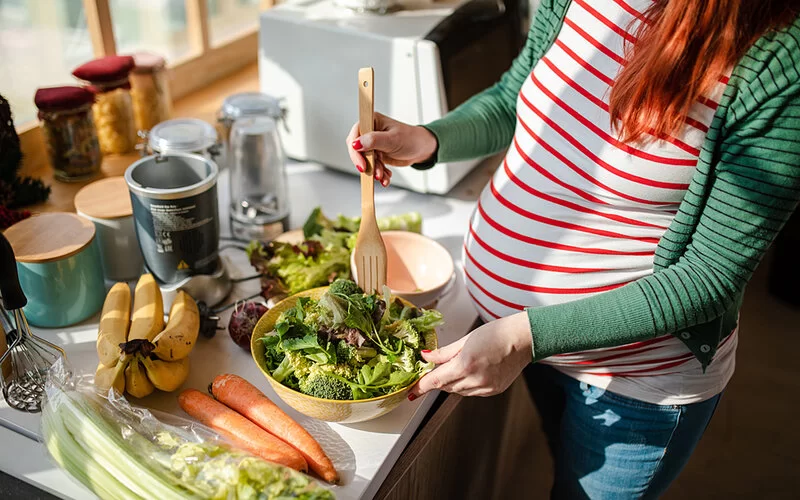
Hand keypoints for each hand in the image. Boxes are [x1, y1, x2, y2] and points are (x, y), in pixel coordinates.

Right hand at [345, 112, 437, 186]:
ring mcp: (373, 144)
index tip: (362, 164)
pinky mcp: (377, 155)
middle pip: (357, 150)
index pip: (355, 135)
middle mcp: (370, 132)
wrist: (422, 150)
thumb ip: (373, 140)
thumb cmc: (411, 139)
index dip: (355, 151)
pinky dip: (379, 174)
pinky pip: (373, 166)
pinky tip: (386, 177)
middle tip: (374, 174)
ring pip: (365, 161)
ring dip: (374, 171)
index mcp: (372, 121)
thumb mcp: (392, 139)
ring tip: (383, 177)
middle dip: (366, 164)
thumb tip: (356, 143)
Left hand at [408, 312, 532, 398]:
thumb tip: (426, 357)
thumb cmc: (498, 333)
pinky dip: (467, 384)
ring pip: (459, 391)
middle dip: (439, 379)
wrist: (523, 339)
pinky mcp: (494, 391)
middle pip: (446, 386)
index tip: (411, 392)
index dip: (421, 387)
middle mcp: (475, 380)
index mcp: (465, 365)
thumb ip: (444, 352)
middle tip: (435, 368)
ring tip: (461, 364)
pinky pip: (472, 392)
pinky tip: (473, 370)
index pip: (436, 381)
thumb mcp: (466, 339)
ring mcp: (486, 388)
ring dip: (453, 382)